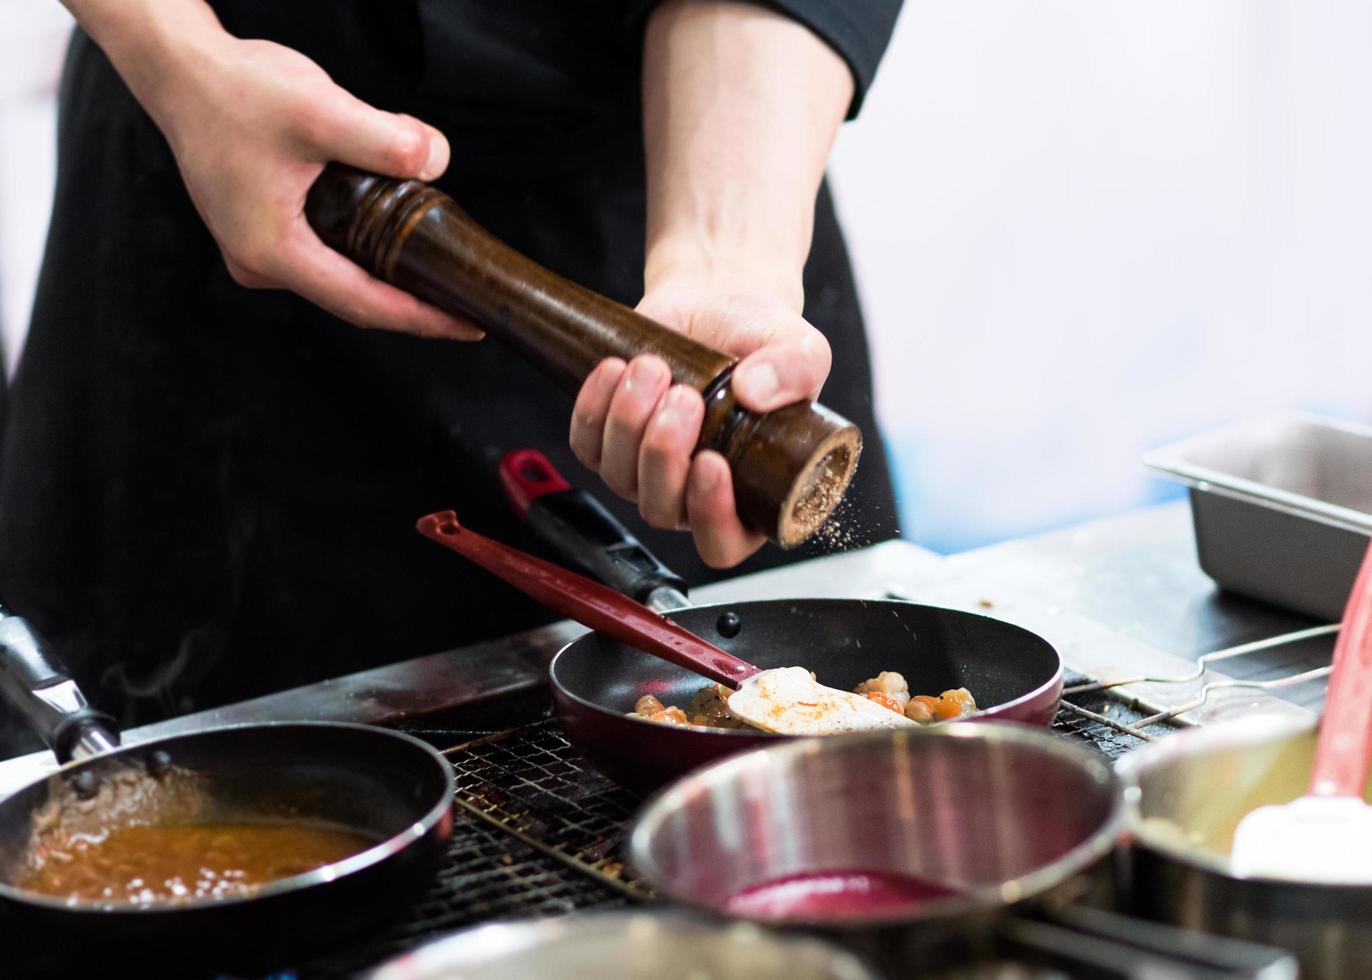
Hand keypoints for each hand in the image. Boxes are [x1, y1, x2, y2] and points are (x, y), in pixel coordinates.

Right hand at [128, 26, 481, 339]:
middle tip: (472, 304)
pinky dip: (366, 252)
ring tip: (446, 273)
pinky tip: (402, 239)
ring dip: (391, 273)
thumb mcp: (319, 110)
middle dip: (414, 303)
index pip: (364, 304)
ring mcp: (258, 251)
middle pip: (356, 300)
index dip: (422, 318)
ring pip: (343, 276)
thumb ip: (382, 140)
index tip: (470, 324)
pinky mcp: (262, 231)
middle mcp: (260, 264)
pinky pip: (327, 255)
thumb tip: (436, 160)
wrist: (184, 71)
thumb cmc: (235, 91)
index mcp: (271, 252)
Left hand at [569, 284, 831, 566]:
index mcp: (749, 494)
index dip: (712, 516)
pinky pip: (586, 446)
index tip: (711, 461)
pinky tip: (617, 369)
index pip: (722, 543)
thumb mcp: (802, 349)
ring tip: (654, 368)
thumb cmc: (762, 340)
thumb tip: (753, 392)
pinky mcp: (607, 444)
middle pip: (663, 509)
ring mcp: (646, 474)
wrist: (717, 303)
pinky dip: (594, 408)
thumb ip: (796, 371)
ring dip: (629, 423)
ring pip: (621, 478)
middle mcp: (693, 493)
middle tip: (686, 396)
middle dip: (665, 454)